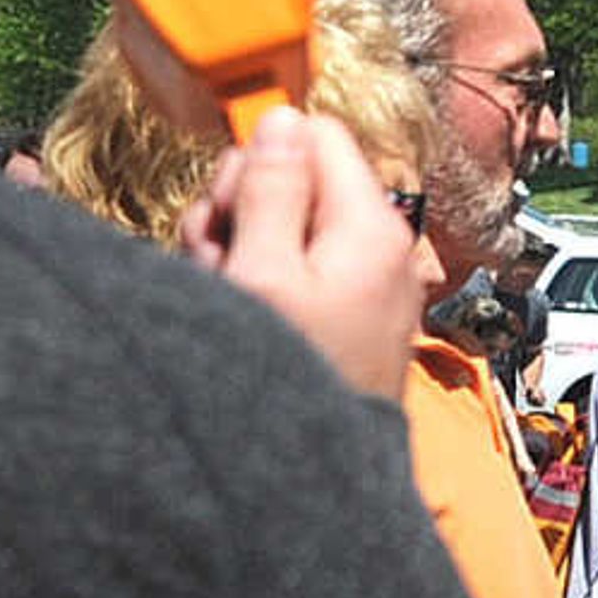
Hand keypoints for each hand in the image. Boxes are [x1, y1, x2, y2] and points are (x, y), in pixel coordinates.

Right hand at [176, 108, 423, 401]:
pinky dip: (263, 284)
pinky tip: (242, 319)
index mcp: (368, 225)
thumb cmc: (292, 379)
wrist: (313, 481)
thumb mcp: (262, 271)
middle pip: (298, 180)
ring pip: (288, 226)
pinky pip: (300, 271)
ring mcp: (365, 283)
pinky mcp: (349, 315)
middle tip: (220, 258)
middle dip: (242, 208)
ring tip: (228, 299)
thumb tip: (282, 116)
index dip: (261, 155)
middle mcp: (377, 247)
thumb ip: (271, 187)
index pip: (317, 134)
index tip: (228, 200)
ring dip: (242, 250)